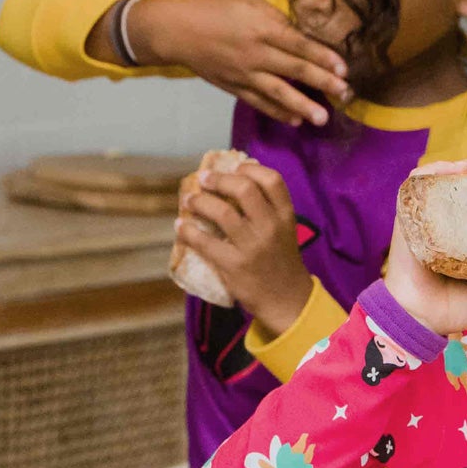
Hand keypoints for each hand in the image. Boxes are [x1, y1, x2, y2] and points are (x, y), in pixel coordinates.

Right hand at [112, 0, 348, 126]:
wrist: (176, 31)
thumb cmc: (214, 8)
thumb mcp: (247, 1)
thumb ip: (276, 18)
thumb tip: (300, 34)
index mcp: (261, 28)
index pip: (299, 45)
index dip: (323, 57)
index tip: (344, 68)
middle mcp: (255, 54)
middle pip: (294, 70)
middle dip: (323, 83)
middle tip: (345, 95)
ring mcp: (244, 74)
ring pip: (278, 93)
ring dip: (302, 106)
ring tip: (322, 118)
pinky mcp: (234, 87)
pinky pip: (259, 102)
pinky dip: (277, 112)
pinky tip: (295, 119)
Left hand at [177, 158, 312, 333]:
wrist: (286, 300)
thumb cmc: (280, 261)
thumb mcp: (284, 231)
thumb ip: (267, 209)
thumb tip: (232, 181)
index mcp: (285, 216)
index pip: (272, 180)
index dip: (250, 169)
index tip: (235, 167)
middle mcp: (270, 227)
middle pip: (244, 189)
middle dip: (219, 179)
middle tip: (203, 178)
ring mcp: (252, 246)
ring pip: (221, 212)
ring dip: (199, 201)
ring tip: (189, 199)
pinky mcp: (234, 265)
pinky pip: (205, 242)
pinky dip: (188, 231)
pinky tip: (181, 226)